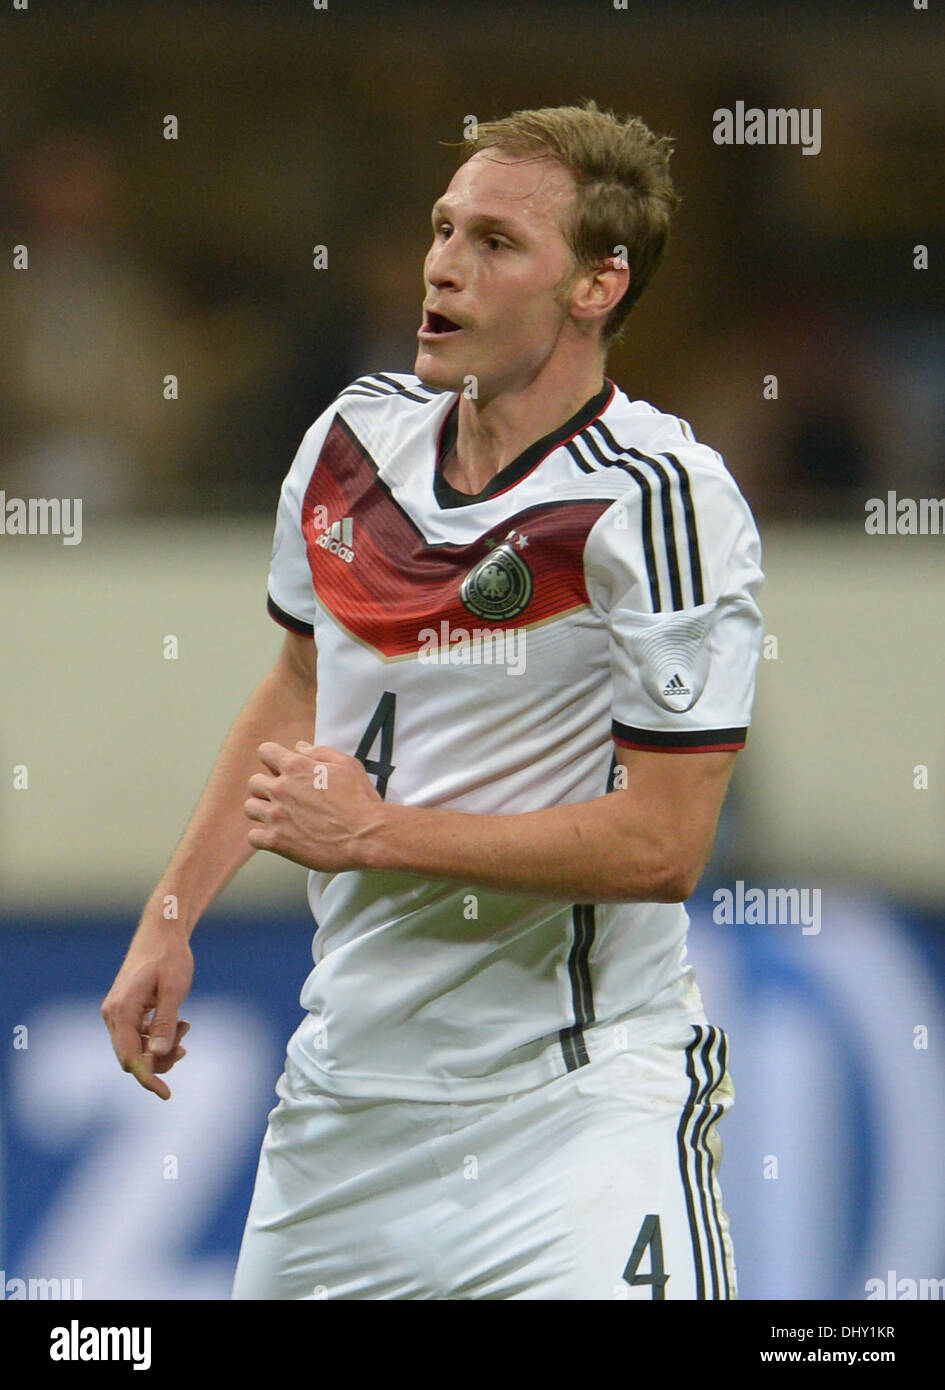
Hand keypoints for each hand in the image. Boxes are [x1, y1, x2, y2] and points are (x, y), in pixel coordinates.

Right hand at [101, 926, 193, 1099]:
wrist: (162, 933)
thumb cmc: (170, 957)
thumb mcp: (174, 989)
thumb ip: (165, 1022)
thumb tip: (157, 1055)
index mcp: (122, 1011)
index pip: (130, 1058)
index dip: (147, 1079)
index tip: (166, 1093)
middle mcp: (113, 1014)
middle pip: (132, 1056)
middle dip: (159, 1060)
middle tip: (185, 1046)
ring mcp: (117, 1012)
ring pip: (136, 1047)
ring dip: (160, 1047)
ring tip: (185, 1027)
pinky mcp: (125, 1010)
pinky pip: (138, 1035)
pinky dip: (157, 1036)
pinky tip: (180, 1023)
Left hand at [245, 741, 384, 870]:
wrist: (367, 836)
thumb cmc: (361, 800)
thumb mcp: (347, 765)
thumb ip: (320, 752)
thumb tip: (300, 747)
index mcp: (296, 767)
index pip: (265, 752)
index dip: (273, 760)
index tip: (281, 769)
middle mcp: (281, 789)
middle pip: (254, 782)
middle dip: (267, 787)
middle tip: (284, 797)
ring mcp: (276, 816)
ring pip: (250, 808)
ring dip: (263, 811)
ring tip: (280, 817)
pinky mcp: (277, 841)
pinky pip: (253, 837)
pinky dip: (263, 837)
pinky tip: (279, 836)